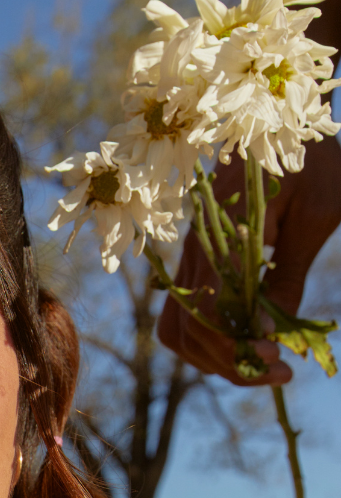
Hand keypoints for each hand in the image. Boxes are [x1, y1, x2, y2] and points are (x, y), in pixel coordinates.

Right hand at [157, 137, 340, 385]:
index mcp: (219, 230)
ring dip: (215, 359)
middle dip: (230, 362)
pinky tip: (241, 347)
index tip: (277, 359)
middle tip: (279, 373)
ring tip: (261, 367)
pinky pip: (183, 316)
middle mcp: (194, 248)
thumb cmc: (315, 163)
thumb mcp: (317, 215)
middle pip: (189, 329)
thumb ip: (289, 273)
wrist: (292, 124)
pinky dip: (206, 343)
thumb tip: (268, 332)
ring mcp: (191, 258)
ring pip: (179, 330)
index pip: (209, 308)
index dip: (237, 344)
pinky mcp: (197, 264)